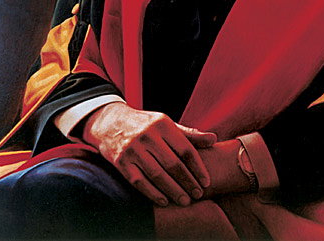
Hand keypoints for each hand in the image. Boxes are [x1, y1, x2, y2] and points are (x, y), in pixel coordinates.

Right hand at [82, 102, 216, 206]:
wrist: (110, 122)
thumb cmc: (146, 125)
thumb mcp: (166, 124)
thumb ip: (189, 134)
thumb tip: (214, 139)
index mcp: (162, 124)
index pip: (185, 149)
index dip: (197, 167)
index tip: (206, 182)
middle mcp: (148, 135)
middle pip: (173, 163)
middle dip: (187, 182)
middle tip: (198, 195)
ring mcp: (133, 149)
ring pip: (157, 174)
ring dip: (173, 190)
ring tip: (185, 201)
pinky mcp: (121, 162)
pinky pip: (139, 181)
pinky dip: (152, 193)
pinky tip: (164, 201)